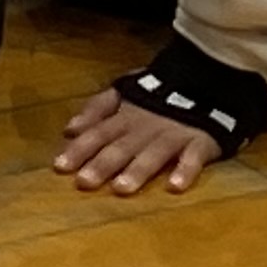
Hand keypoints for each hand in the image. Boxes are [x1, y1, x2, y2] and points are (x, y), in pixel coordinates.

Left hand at [52, 86, 219, 195]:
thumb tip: (68, 129)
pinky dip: (186, 170)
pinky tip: (175, 186)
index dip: (80, 149)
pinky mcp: (200, 141)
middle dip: (103, 163)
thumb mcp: (124, 92)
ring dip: (138, 170)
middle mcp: (147, 126)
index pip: (99, 133)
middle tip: (84, 182)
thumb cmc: (158, 92)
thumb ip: (96, 109)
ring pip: (154, 152)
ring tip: (122, 189)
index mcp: (127, 116)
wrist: (206, 77)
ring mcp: (174, 134)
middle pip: (122, 146)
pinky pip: (194, 157)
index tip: (60, 167)